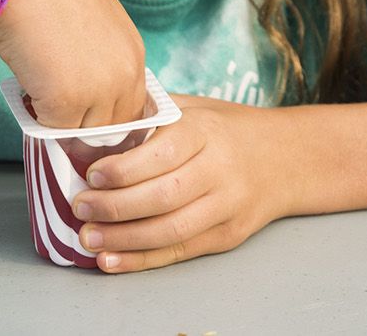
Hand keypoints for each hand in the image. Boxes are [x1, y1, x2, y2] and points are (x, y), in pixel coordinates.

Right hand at [0, 0, 148, 128]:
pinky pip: (53, 130)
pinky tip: (26, 86)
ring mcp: (98, 91)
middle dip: (85, 124)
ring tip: (38, 87)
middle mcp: (125, 74)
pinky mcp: (66, 103)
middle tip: (55, 110)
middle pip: (113, 126)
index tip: (83, 113)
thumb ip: (100, 55)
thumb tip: (85, 82)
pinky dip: (37, 116)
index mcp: (133, 52)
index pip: (131, 104)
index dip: (105, 112)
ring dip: (61, 120)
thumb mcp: (93, 19)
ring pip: (83, 132)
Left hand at [70, 95, 291, 272]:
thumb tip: (94, 122)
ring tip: (87, 238)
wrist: (286, 159)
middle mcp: (219, 170)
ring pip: (171, 230)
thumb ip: (152, 113)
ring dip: (123, 239)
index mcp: (205, 132)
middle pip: (164, 197)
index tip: (91, 174)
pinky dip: (142, 260)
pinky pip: (181, 251)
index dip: (124, 169)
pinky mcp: (227, 236)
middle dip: (114, 207)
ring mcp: (226, 206)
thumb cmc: (226, 128)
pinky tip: (112, 259)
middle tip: (80, 207)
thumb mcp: (195, 107)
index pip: (162, 154)